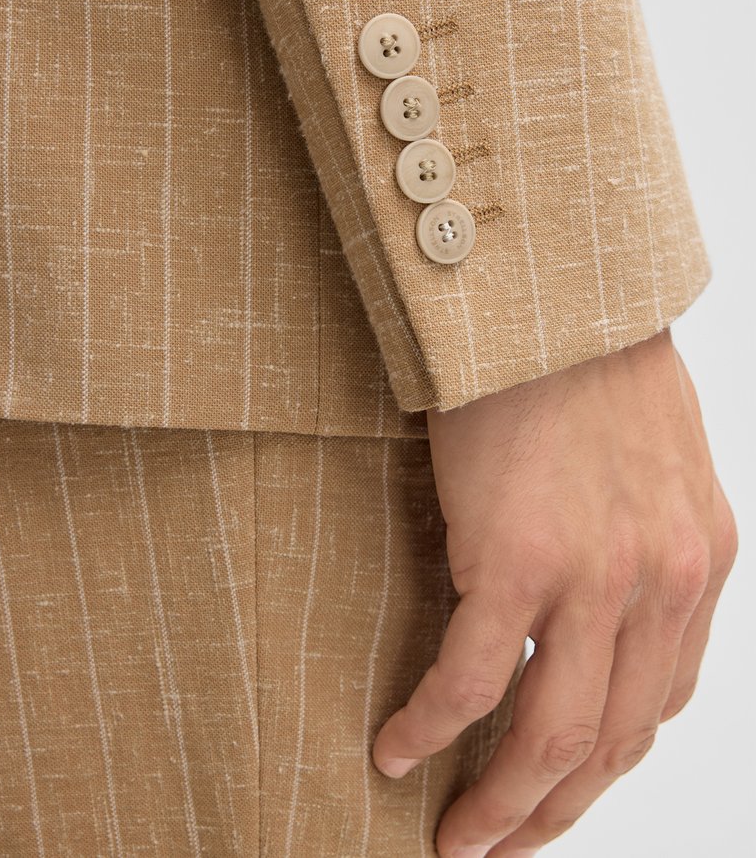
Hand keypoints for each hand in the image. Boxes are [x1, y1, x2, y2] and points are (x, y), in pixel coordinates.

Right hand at [371, 327, 737, 857]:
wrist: (552, 292)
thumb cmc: (590, 358)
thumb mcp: (657, 454)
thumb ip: (648, 534)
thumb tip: (602, 602)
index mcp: (699, 559)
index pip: (660, 700)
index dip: (604, 760)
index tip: (557, 784)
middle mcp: (662, 583)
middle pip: (610, 743)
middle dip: (554, 813)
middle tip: (500, 847)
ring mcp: (594, 578)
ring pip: (549, 739)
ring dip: (499, 806)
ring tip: (455, 837)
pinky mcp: (517, 559)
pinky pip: (469, 682)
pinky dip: (429, 729)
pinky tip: (395, 751)